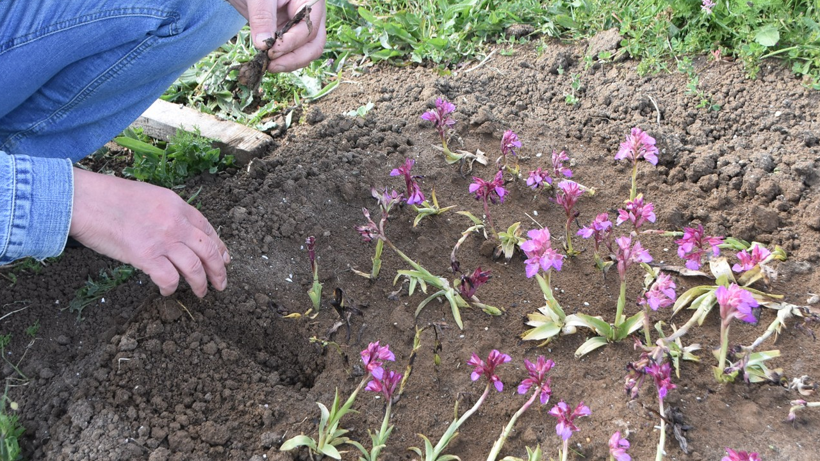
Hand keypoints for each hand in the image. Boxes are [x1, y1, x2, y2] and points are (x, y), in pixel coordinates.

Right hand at [69, 169, 229, 297]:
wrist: (85, 200)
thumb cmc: (109, 198)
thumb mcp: (150, 196)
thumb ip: (167, 213)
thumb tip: (177, 234)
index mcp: (177, 205)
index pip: (208, 229)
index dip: (219, 246)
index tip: (225, 259)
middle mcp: (176, 223)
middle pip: (209, 250)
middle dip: (219, 270)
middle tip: (221, 283)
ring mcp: (163, 240)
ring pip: (195, 267)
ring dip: (201, 283)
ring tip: (202, 293)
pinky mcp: (146, 256)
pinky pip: (170, 278)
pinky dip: (172, 288)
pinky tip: (168, 291)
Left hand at [228, 0, 326, 72]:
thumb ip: (262, 17)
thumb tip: (263, 45)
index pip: (308, 28)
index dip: (290, 43)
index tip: (270, 51)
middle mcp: (312, 13)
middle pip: (314, 43)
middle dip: (295, 58)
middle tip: (272, 65)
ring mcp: (302, 24)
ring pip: (307, 51)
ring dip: (290, 62)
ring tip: (270, 66)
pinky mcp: (291, 32)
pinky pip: (295, 51)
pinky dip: (284, 59)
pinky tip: (269, 62)